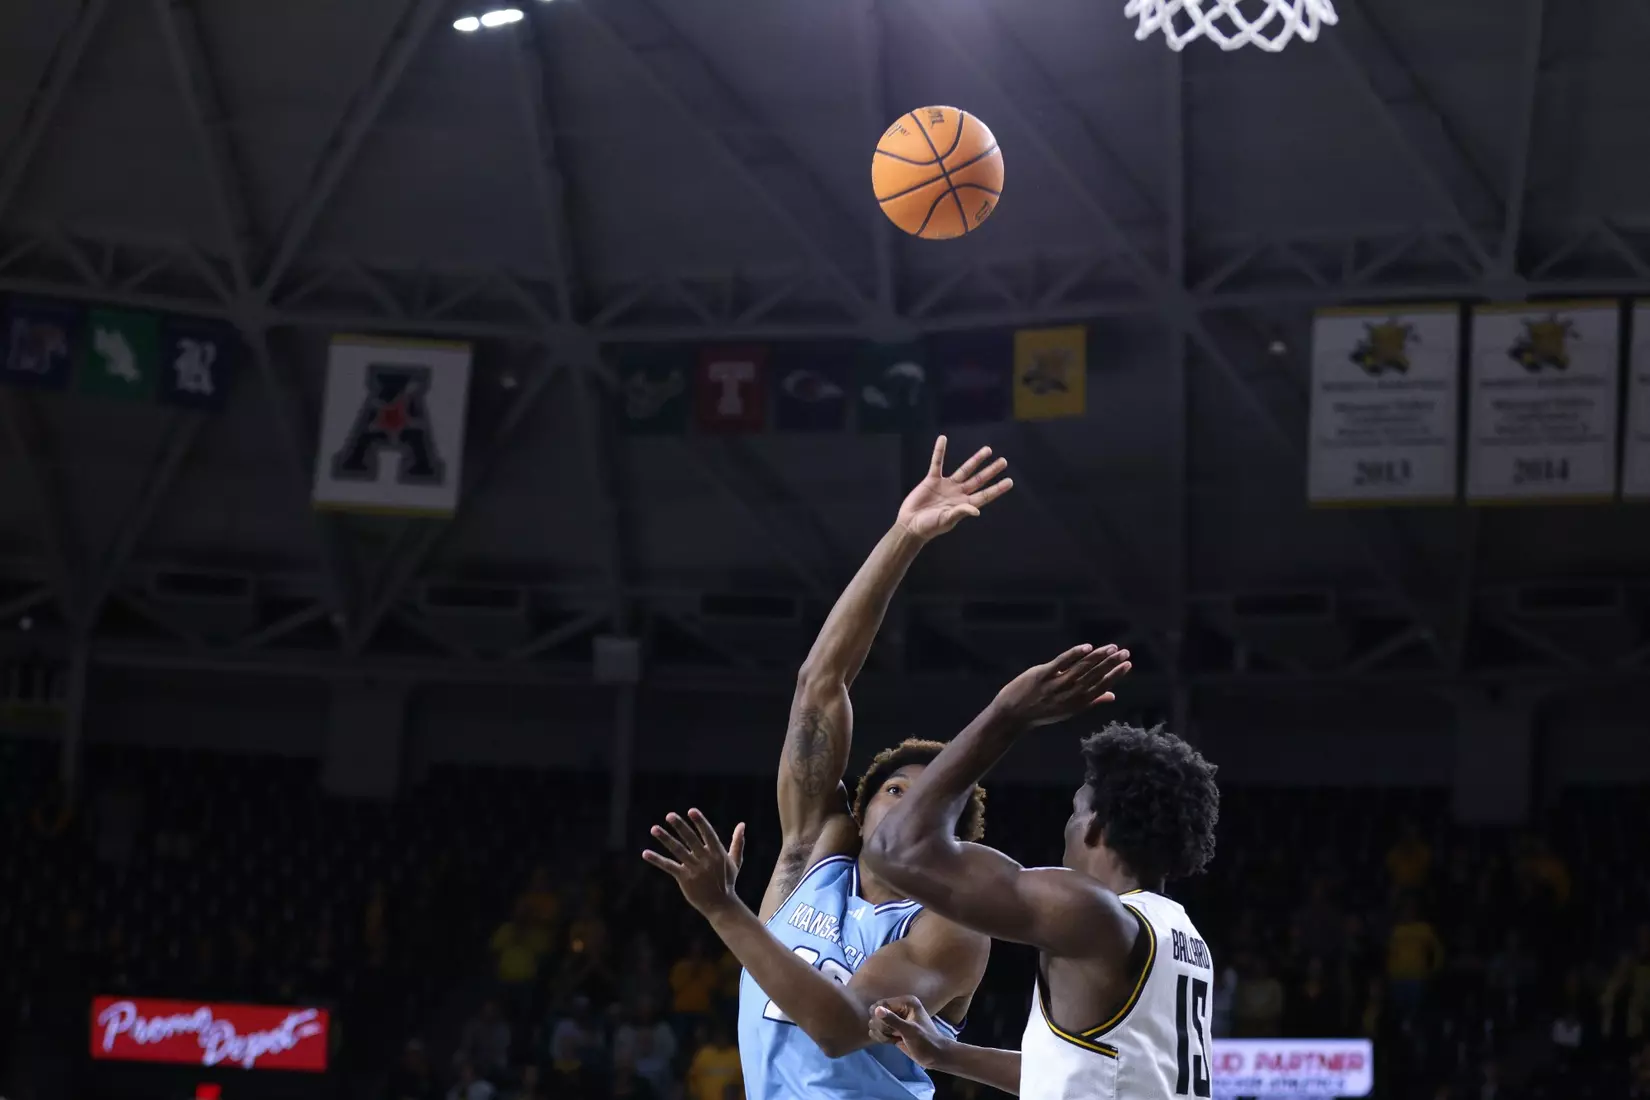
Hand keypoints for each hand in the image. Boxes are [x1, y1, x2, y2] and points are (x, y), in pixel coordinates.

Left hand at [642, 809, 746, 918]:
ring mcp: (695, 869)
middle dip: (680, 827)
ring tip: (654, 829)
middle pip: (691, 840)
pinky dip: (657, 860)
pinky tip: (645, 853)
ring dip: (665, 839)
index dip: (700, 822)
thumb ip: (737, 842)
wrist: (721, 906)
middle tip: (669, 815)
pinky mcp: (685, 879)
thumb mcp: (735, 862)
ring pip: (678, 851)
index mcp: (718, 853)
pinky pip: (669, 867)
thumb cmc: (727, 882)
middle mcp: (706, 860)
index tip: (691, 811)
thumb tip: (742, 825)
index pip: (708, 834)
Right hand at [868, 996, 950, 1068]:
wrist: (934, 1056)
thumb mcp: (910, 1031)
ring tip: (895, 1039)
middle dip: (881, 1027)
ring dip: (882, 1034)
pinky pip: (878, 1030)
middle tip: (894, 1035)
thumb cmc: (925, 1042)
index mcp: (906, 1002)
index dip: (880, 1018)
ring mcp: (895, 1018)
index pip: (881, 1004)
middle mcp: (899, 1007)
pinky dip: (882, 1038)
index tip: (889, 1030)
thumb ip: (892, 1020)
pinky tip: (893, 1042)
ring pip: (875, 1022)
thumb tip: (876, 1010)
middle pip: (876, 1013)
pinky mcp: (892, 1029)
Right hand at [896, 436, 1012, 540]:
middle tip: (1003, 462)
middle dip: (991, 471)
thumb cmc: (929, 527)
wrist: (910, 524)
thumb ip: (960, 512)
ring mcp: (946, 486)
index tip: (1009, 481)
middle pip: (978, 480)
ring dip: (976, 460)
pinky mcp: (932, 480)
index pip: (985, 495)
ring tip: (987, 450)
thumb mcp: (946, 520)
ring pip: (964, 470)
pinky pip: (936, 463)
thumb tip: (977, 510)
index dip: (997, 489)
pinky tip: (942, 439)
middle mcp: (958, 493)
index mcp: (964, 505)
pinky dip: (939, 451)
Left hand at [993, 643, 1131, 727]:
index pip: (1101, 687)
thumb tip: (1112, 695)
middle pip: (1094, 676)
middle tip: (1125, 652)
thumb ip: (1091, 701)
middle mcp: (1069, 694)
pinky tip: (1088, 647)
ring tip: (1112, 648)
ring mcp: (1056, 684)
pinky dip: (1075, 654)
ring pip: (1081, 668)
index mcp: (1077, 703)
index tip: (1127, 664)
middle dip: (1111, 664)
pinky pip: (1061, 662)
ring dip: (1098, 657)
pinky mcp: (1042, 674)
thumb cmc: (1043, 712)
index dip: (1116, 675)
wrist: (1013, 715)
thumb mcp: (1068, 710)